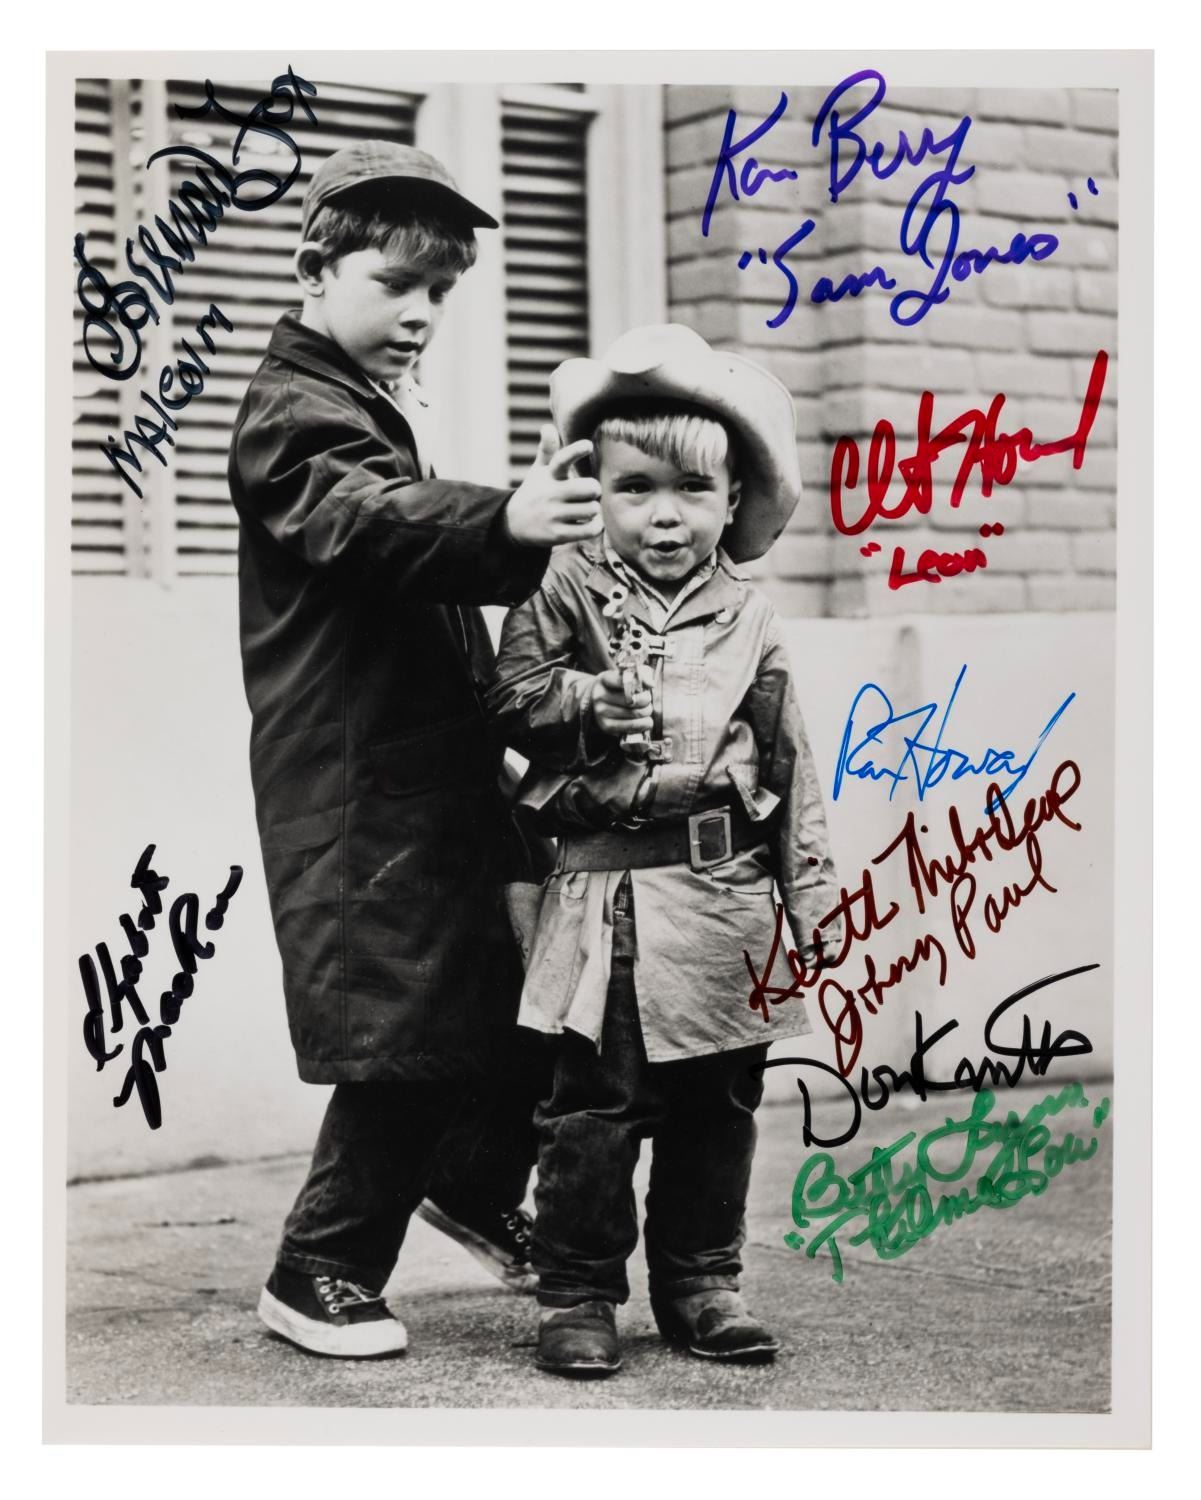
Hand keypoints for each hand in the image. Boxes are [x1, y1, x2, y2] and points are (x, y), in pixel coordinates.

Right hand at [505, 425, 602, 545]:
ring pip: (592, 509)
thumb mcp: (538, 471)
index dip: (576, 451)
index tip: (588, 445)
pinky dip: (596, 526)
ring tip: (586, 509)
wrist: (513, 523)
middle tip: (589, 493)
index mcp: (549, 475)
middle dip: (594, 490)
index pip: (562, 460)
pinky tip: (591, 523)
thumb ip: (547, 450)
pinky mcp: (557, 535)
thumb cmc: (535, 492)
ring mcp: (552, 515)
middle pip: (589, 488)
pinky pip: (589, 529)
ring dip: (594, 510)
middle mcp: (550, 494)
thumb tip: (548, 426)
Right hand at [590, 669, 652, 737]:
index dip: (640, 684)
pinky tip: (643, 720)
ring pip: (636, 714)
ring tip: (645, 710)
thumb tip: (651, 684)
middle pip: (634, 700)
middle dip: (647, 700)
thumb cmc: (618, 688)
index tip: (648, 686)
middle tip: (647, 699)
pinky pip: (633, 727)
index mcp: (604, 680)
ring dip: (647, 712)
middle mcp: (600, 696)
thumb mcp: (626, 676)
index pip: (624, 681)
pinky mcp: (606, 727)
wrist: (599, 702)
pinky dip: (644, 724)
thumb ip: (641, 675)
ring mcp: (601, 713)